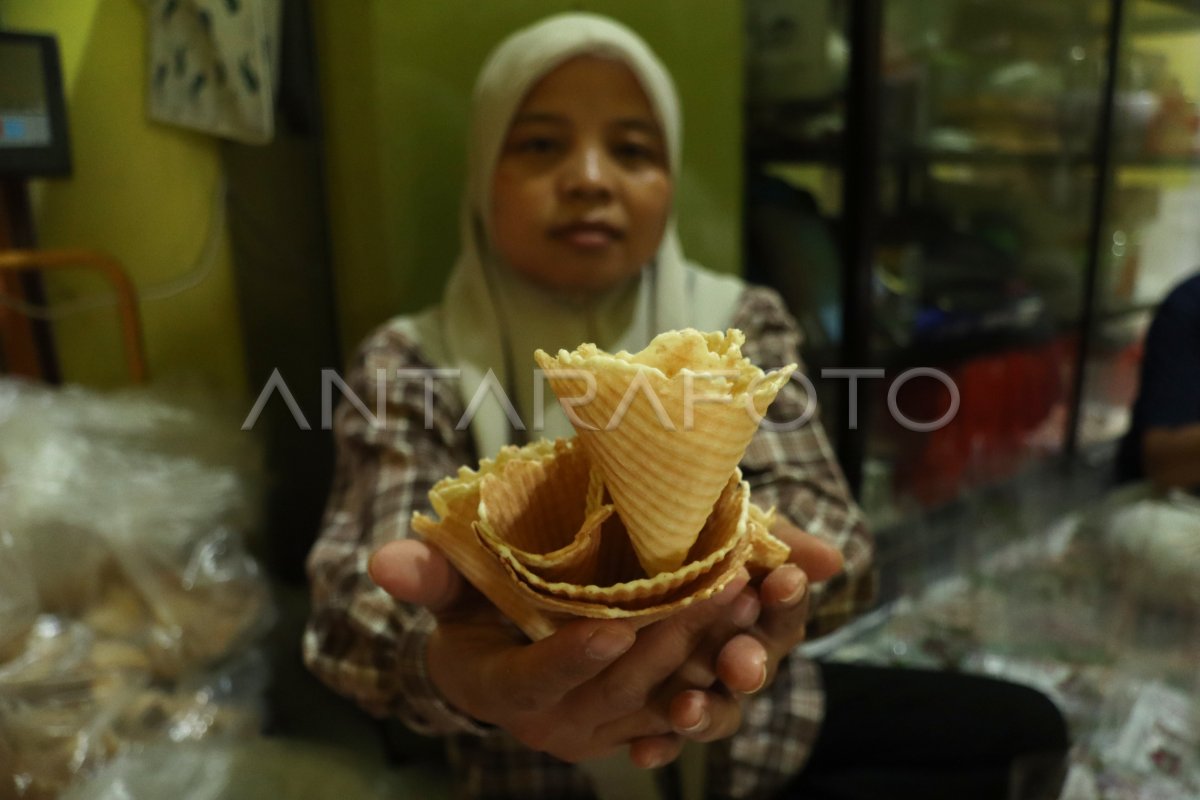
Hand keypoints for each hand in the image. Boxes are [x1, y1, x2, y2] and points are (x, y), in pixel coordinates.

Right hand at [369, 539, 751, 765]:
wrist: (503, 661)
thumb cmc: (472, 615)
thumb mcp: (449, 592)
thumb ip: (428, 576)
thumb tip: (380, 562)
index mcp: (503, 688)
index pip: (537, 679)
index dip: (573, 657)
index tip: (615, 624)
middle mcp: (555, 723)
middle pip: (617, 687)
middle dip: (669, 638)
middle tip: (718, 584)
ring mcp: (603, 731)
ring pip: (662, 697)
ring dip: (708, 650)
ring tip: (747, 596)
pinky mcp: (640, 725)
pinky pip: (684, 703)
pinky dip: (719, 667)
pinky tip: (755, 626)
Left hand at [661, 520, 841, 739]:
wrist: (639, 547)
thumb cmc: (698, 537)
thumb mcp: (733, 524)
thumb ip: (779, 540)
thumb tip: (833, 561)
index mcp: (762, 613)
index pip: (784, 610)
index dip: (787, 599)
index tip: (782, 582)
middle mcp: (739, 656)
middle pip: (752, 666)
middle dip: (747, 664)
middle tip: (739, 663)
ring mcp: (704, 687)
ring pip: (715, 710)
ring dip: (704, 712)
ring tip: (686, 709)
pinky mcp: (661, 712)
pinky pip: (663, 738)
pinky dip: (657, 747)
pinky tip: (642, 752)